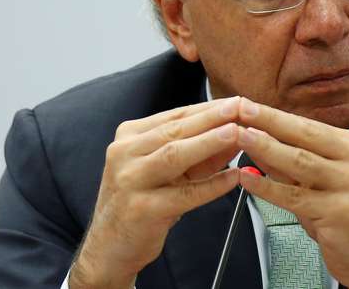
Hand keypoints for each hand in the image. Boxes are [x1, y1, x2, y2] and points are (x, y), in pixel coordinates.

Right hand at [70, 97, 241, 288]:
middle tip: (239, 108)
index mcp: (130, 137)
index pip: (175, 116)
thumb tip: (236, 132)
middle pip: (175, 131)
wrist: (109, 248)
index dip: (208, 108)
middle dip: (211, 118)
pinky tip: (232, 178)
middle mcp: (125, 154)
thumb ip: (200, 152)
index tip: (236, 101)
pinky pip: (183, 194)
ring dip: (209, 142)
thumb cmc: (141, 202)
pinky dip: (211, 185)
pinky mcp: (141, 209)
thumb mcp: (168, 171)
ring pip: (175, 156)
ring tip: (235, 133)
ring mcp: (130, 181)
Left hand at [235, 98, 348, 288]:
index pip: (308, 125)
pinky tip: (248, 179)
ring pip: (300, 161)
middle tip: (241, 110)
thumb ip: (290, 163)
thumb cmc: (346, 219)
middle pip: (305, 135)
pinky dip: (268, 187)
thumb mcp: (320, 184)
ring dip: (266, 147)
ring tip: (241, 137)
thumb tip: (257, 142)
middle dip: (269, 121)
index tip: (248, 105)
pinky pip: (295, 196)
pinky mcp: (341, 211)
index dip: (275, 114)